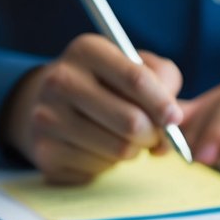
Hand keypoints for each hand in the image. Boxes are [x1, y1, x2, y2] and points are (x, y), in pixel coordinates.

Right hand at [1, 33, 183, 183]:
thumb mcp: (132, 65)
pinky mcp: (45, 151)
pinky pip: (98, 168)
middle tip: (154, 135)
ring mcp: (48, 117)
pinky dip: (108, 163)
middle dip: (153, 134)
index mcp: (86, 51)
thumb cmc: (104, 84)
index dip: (163, 103)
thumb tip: (172, 119)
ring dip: (133, 150)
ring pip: (119, 149)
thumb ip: (162, 79)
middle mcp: (61, 81)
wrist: (47, 103)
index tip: (174, 118)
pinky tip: (97, 147)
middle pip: (131, 121)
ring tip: (124, 138)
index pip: (136, 78)